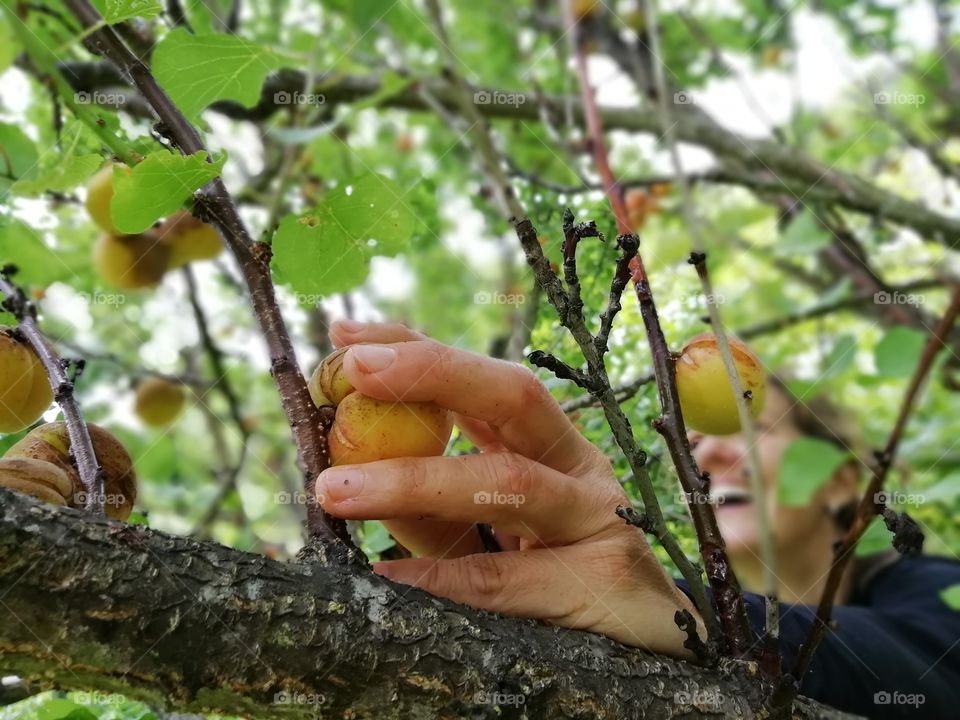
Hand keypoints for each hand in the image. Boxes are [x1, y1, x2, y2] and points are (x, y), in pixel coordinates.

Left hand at [316, 320, 701, 656]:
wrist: (643, 647)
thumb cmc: (551, 584)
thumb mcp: (481, 534)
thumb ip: (426, 505)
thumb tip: (343, 470)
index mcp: (549, 445)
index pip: (483, 378)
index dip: (418, 349)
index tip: (345, 333)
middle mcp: (578, 466)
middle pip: (516, 396)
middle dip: (433, 371)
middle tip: (354, 367)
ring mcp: (598, 518)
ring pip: (510, 482)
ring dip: (416, 480)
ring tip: (337, 491)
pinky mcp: (603, 583)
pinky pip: (506, 580)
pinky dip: (439, 577)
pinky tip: (385, 576)